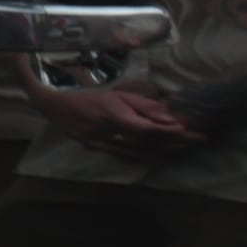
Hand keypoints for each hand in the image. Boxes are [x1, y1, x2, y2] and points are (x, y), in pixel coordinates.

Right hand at [30, 82, 203, 154]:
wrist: (49, 101)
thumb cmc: (84, 90)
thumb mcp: (116, 91)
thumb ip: (142, 103)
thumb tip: (169, 115)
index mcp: (110, 112)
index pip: (144, 128)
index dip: (167, 131)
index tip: (189, 130)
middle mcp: (104, 130)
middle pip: (145, 142)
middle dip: (173, 142)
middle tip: (198, 140)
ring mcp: (96, 142)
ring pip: (136, 152)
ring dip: (162, 151)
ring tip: (184, 148)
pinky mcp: (92, 147)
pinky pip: (122, 155)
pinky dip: (143, 156)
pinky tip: (157, 155)